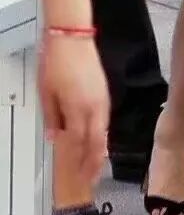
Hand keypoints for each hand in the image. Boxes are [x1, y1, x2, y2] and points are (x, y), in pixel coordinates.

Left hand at [39, 38, 108, 184]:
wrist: (73, 36)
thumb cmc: (57, 62)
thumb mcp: (46, 92)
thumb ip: (52, 117)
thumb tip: (55, 135)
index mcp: (79, 109)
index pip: (82, 144)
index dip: (82, 163)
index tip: (80, 178)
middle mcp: (95, 106)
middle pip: (99, 141)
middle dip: (96, 162)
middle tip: (92, 179)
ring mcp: (102, 98)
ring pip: (105, 130)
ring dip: (101, 149)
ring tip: (96, 163)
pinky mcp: (104, 90)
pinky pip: (106, 118)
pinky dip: (103, 133)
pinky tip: (98, 137)